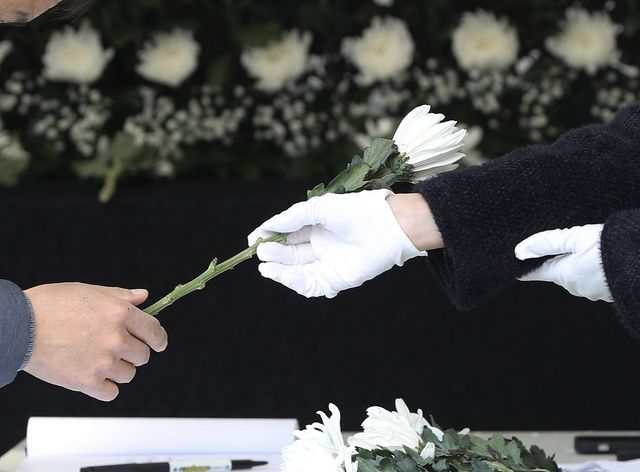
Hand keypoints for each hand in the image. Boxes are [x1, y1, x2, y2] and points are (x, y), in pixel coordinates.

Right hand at [23, 283, 167, 400]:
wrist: (17, 326)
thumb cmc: (49, 305)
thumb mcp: (89, 291)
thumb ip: (120, 296)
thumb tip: (144, 297)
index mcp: (120, 313)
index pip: (154, 331)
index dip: (158, 339)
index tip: (158, 344)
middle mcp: (116, 337)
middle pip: (143, 355)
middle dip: (133, 353)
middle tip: (114, 348)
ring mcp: (103, 361)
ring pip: (129, 374)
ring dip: (118, 369)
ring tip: (97, 359)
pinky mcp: (87, 382)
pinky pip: (112, 392)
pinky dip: (105, 387)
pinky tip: (93, 375)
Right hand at [248, 189, 431, 297]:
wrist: (387, 227)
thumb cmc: (357, 211)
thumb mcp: (320, 208)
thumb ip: (293, 217)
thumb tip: (268, 226)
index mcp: (317, 226)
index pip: (287, 233)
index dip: (269, 236)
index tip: (253, 239)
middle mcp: (320, 244)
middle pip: (289, 252)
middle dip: (273, 252)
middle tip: (261, 251)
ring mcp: (327, 262)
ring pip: (296, 269)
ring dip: (279, 269)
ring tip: (265, 264)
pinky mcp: (335, 279)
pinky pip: (310, 284)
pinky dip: (294, 281)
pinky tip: (283, 274)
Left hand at [514, 224, 611, 301]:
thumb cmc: (613, 247)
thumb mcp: (576, 237)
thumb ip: (547, 242)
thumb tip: (519, 251)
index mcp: (564, 274)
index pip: (537, 272)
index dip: (526, 268)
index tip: (515, 267)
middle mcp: (576, 286)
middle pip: (557, 272)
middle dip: (554, 261)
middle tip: (551, 246)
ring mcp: (594, 291)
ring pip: (577, 275)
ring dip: (576, 263)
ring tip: (582, 247)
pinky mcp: (610, 290)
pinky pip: (594, 278)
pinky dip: (592, 268)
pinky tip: (600, 257)